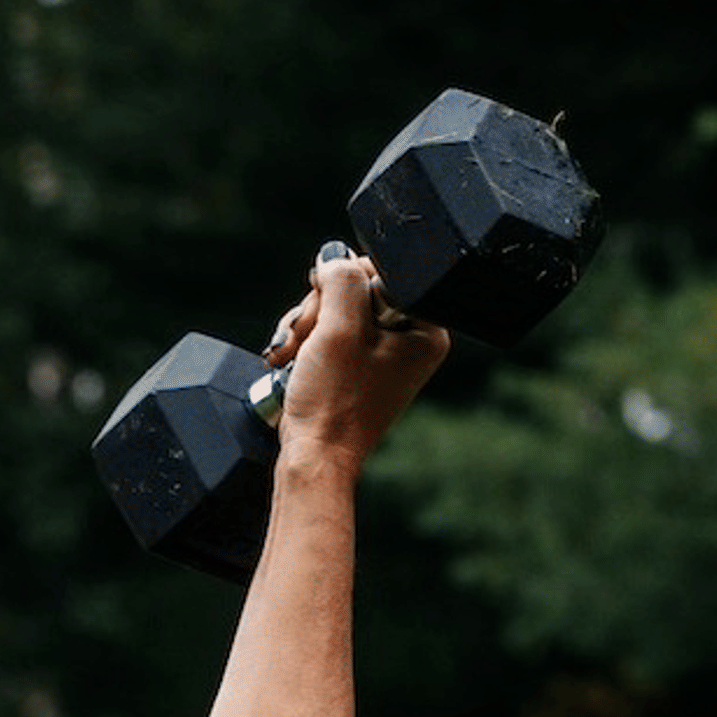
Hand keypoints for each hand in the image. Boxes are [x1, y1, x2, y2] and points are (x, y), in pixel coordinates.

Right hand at [258, 243, 448, 474]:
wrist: (313, 458)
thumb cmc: (332, 405)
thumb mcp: (337, 328)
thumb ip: (340, 279)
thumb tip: (334, 258)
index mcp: (425, 330)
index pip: (379, 271)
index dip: (340, 283)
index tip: (321, 312)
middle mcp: (411, 341)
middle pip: (354, 290)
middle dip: (318, 310)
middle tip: (303, 337)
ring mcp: (385, 355)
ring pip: (336, 310)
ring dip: (306, 327)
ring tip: (292, 354)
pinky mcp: (360, 367)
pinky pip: (331, 333)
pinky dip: (307, 343)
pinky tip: (294, 361)